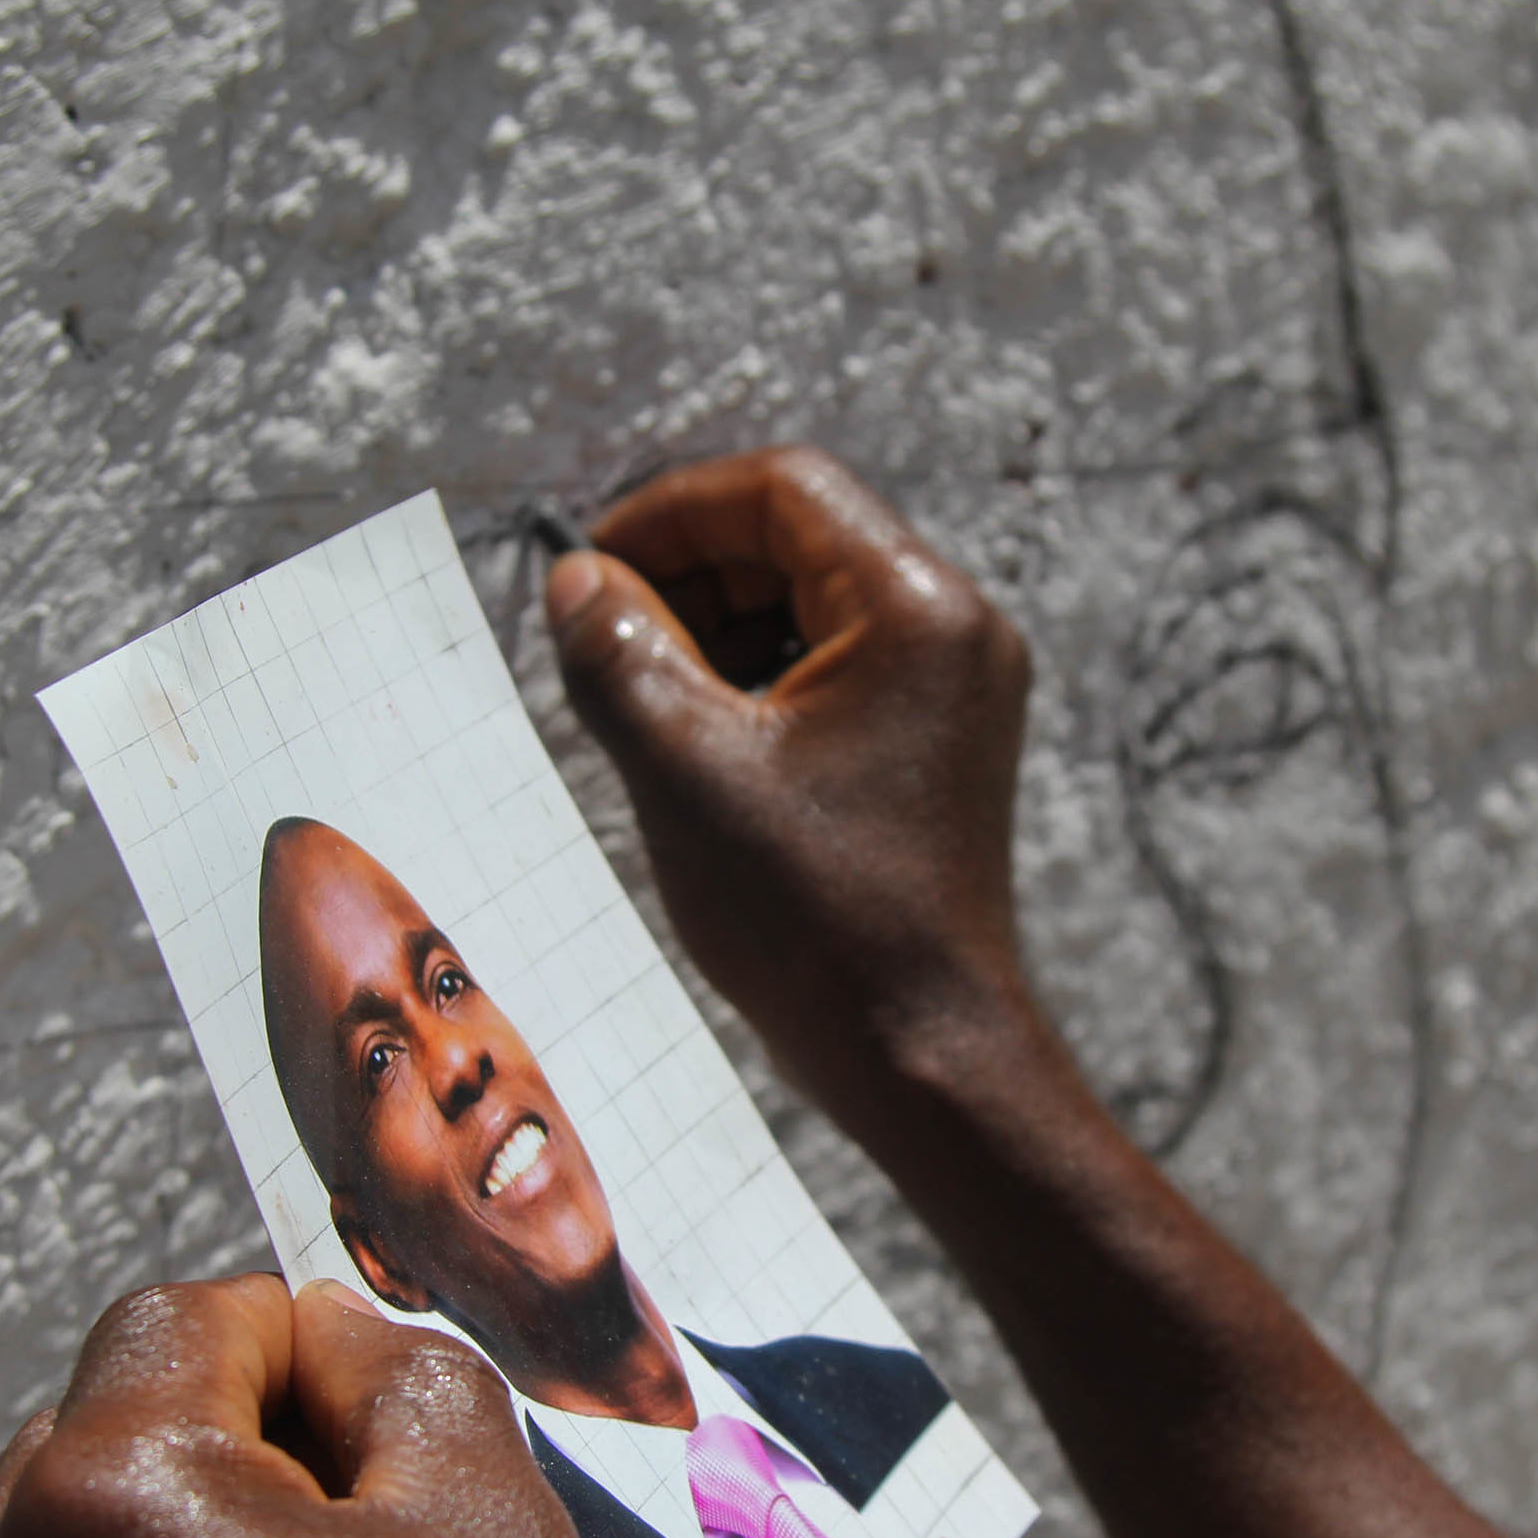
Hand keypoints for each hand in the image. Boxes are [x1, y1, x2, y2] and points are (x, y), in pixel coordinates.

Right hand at [544, 447, 1035, 1128]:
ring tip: (639, 700)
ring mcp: (956, 687)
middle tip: (602, 640)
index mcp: (917, 609)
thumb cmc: (818, 920)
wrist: (921, 1048)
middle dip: (688, 575)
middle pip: (799, 537)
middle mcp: (957, 629)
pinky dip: (756, 681)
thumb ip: (619, 654)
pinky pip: (836, 665)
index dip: (671, 513)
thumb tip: (579, 580)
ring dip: (714, 630)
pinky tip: (695, 741)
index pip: (781, 489)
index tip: (590, 569)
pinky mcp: (938, 739)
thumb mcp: (683, 769)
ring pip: (811, 601)